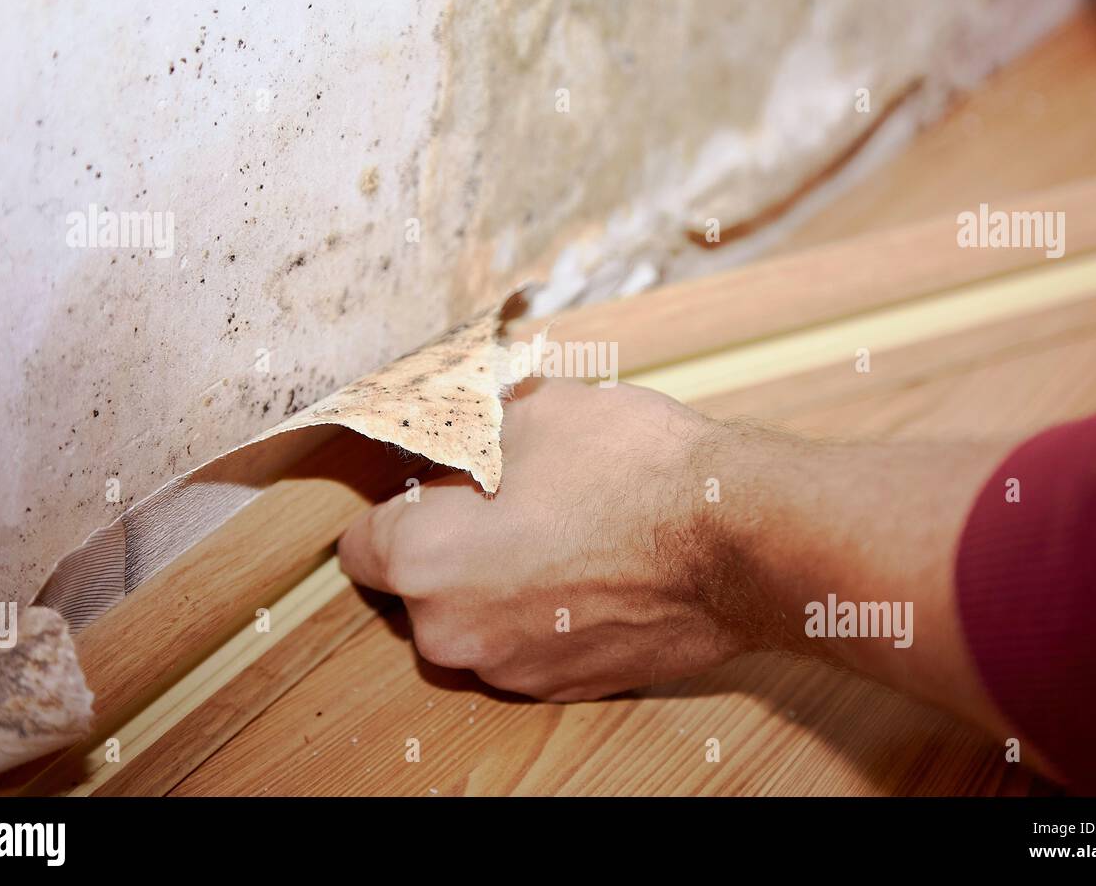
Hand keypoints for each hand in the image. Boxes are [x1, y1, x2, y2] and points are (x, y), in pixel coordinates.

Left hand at [337, 378, 764, 700]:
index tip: (432, 487)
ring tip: (559, 527)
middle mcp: (454, 631)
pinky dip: (544, 611)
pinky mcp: (566, 687)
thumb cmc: (632, 468)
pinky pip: (526, 643)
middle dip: (448, 544)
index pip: (360, 543)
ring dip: (497, 581)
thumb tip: (446, 424)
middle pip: (417, 586)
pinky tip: (590, 564)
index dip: (396, 503)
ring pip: (475, 617)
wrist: (735, 538)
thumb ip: (464, 425)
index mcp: (425, 562)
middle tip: (505, 497)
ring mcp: (512, 669)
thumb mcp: (532, 407)